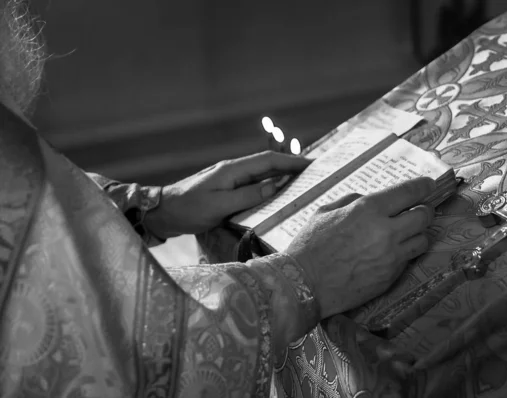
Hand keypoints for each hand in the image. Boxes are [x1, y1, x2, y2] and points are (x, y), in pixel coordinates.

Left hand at [145, 151, 310, 237]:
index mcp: (232, 170)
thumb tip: (274, 188)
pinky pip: (253, 185)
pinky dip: (268, 186)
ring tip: (301, 182)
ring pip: (261, 175)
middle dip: (291, 167)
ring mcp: (229, 179)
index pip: (268, 161)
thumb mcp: (219, 205)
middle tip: (313, 173)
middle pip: (267, 165)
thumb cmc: (188, 209)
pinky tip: (276, 193)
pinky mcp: (226, 189)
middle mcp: (233, 171)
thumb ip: (247, 196)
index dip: (291, 162)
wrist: (163, 211)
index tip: (312, 165)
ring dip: (281, 176)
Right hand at [285, 177, 435, 318]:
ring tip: (406, 234)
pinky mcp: (390, 277)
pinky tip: (389, 253)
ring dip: (417, 234)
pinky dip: (404, 254)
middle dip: (424, 210)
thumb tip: (370, 199)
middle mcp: (385, 231)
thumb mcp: (325, 212)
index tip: (428, 185)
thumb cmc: (309, 245)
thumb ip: (352, 201)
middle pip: (424, 216)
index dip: (423, 186)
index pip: (409, 192)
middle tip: (418, 211)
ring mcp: (390, 256)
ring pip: (423, 240)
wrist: (303, 284)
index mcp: (367, 209)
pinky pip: (408, 260)